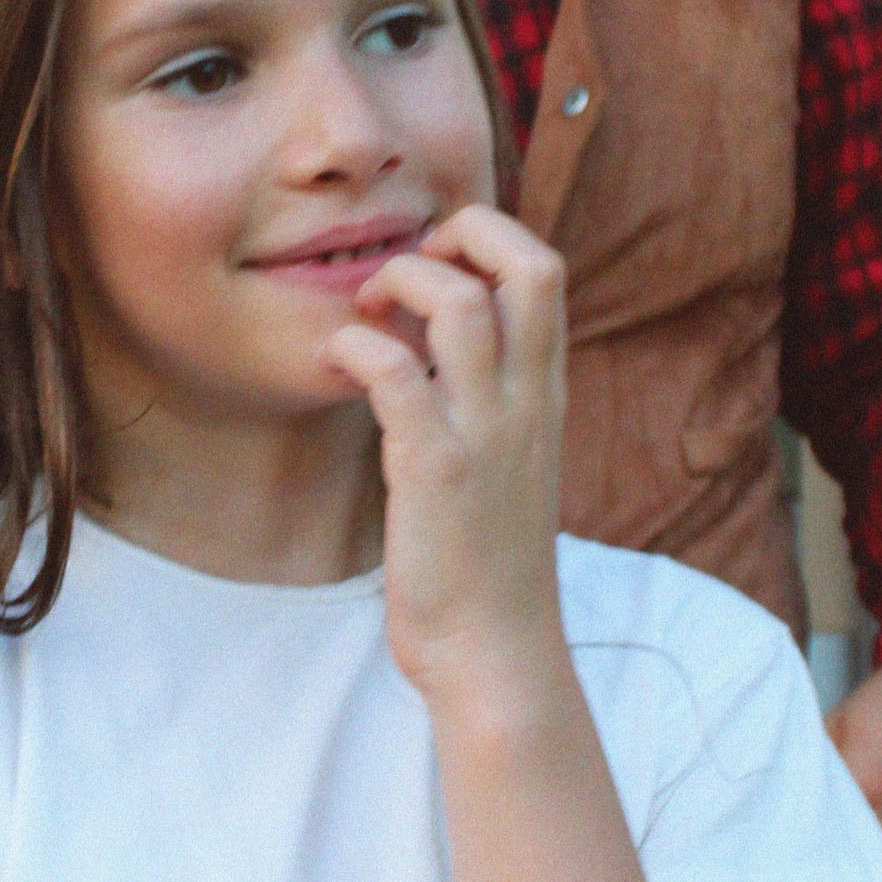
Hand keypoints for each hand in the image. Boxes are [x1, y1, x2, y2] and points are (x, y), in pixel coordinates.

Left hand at [326, 206, 568, 716]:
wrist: (496, 651)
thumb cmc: (487, 558)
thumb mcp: (507, 459)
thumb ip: (489, 398)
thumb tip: (435, 343)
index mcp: (543, 392)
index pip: (545, 270)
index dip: (488, 237)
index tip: (433, 263)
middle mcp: (526, 401)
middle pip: (530, 264)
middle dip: (463, 231)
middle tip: (404, 268)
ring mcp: (486, 434)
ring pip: (461, 305)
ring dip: (401, 282)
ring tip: (366, 312)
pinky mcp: (436, 471)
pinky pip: (397, 376)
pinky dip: (356, 348)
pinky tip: (335, 364)